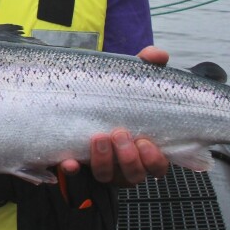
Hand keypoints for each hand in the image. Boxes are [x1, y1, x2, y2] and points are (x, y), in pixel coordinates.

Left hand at [60, 45, 170, 185]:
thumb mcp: (131, 77)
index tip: (146, 143)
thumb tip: (159, 54)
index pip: (157, 165)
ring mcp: (102, 165)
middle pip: (133, 174)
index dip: (154, 160)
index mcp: (145, 148)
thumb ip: (147, 65)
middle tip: (120, 133)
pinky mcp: (78, 162)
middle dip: (128, 159)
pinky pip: (74, 174)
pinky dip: (73, 168)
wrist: (81, 94)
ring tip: (99, 137)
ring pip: (107, 175)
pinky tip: (70, 161)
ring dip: (104, 160)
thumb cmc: (116, 93)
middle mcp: (125, 162)